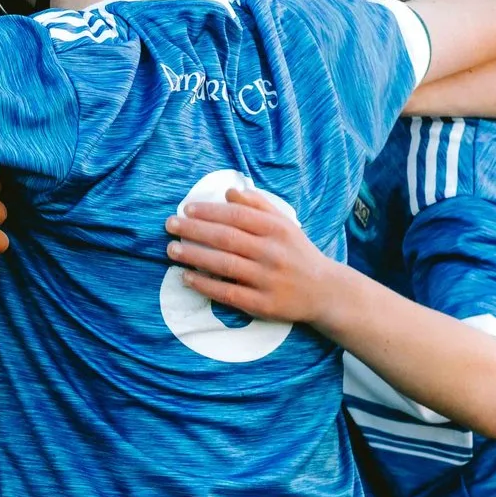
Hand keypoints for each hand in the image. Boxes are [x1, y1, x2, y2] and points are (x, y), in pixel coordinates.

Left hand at [164, 187, 348, 328]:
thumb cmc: (297, 253)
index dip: (210, 211)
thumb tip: (229, 191)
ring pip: (224, 265)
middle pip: (227, 238)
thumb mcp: (285, 224)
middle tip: (170, 225)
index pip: (237, 215)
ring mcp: (268, 280)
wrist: (325, 291)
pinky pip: (228, 293)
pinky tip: (186, 277)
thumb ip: (258, 205)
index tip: (187, 208)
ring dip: (194, 256)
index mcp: (277, 230)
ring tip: (172, 249)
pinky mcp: (264, 304)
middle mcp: (273, 253)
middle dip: (194, 230)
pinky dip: (205, 284)